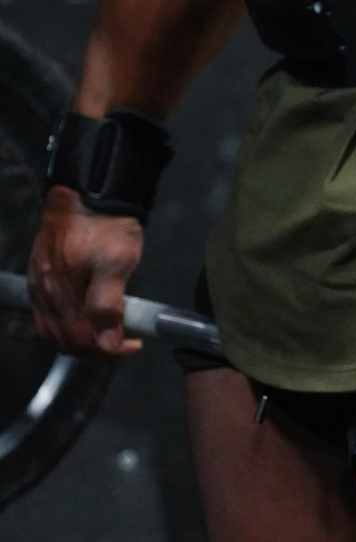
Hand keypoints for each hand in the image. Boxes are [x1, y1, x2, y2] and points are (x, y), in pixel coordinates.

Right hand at [27, 186, 143, 356]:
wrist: (89, 191)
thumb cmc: (108, 227)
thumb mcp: (117, 263)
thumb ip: (108, 305)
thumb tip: (108, 343)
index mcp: (61, 293)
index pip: (79, 340)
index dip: (107, 350)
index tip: (132, 344)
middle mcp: (43, 293)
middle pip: (63, 339)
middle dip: (93, 348)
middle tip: (121, 342)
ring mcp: (38, 283)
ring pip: (51, 329)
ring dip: (78, 339)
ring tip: (104, 335)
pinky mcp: (38, 273)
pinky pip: (44, 313)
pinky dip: (63, 325)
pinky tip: (80, 319)